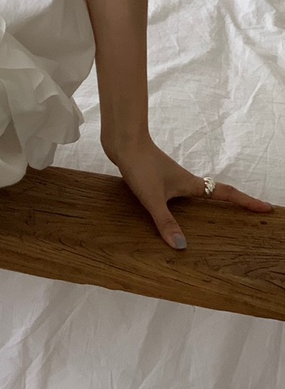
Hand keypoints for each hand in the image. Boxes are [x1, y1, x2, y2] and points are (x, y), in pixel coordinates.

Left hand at [104, 136, 274, 249]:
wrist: (123, 141)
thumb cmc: (140, 166)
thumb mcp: (153, 198)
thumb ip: (166, 222)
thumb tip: (182, 246)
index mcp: (191, 185)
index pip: (226, 194)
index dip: (246, 202)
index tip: (266, 208)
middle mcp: (184, 180)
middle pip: (215, 193)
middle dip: (232, 203)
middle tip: (247, 215)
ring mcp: (170, 177)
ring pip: (195, 192)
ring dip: (206, 203)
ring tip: (213, 218)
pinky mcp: (154, 175)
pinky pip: (175, 192)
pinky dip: (181, 202)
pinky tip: (170, 210)